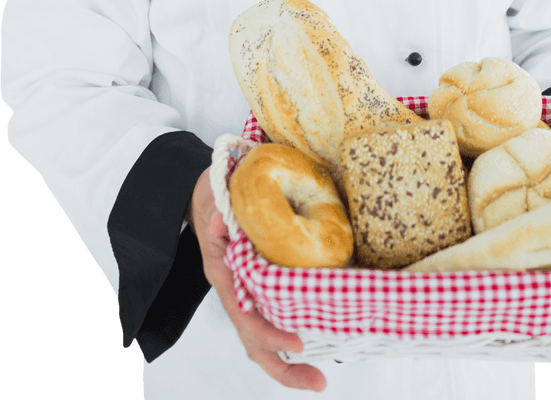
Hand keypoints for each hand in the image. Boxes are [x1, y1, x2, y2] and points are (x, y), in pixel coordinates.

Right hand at [188, 167, 326, 391]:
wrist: (208, 194)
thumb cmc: (213, 197)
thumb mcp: (214, 199)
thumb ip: (218, 213)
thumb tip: (223, 223)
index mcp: (223, 273)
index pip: (244, 316)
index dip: (269, 333)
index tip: (296, 342)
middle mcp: (234, 291)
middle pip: (253, 341)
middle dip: (283, 367)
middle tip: (317, 382)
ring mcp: (244, 293)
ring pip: (260, 339)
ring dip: (286, 362)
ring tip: (316, 379)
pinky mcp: (256, 288)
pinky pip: (269, 320)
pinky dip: (286, 336)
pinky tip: (311, 342)